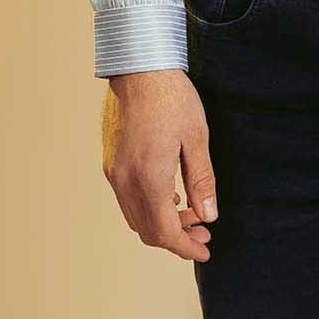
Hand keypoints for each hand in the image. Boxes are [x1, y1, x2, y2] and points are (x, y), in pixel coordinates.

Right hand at [102, 69, 217, 262]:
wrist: (139, 68)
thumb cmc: (172, 97)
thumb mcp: (197, 137)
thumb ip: (202, 180)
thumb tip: (208, 215)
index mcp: (149, 178)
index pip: (166, 232)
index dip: (187, 247)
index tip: (205, 250)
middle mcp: (125, 181)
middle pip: (148, 231)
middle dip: (177, 238)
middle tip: (203, 232)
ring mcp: (114, 172)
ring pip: (136, 217)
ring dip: (161, 224)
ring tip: (190, 214)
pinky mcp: (110, 162)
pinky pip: (127, 200)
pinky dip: (148, 208)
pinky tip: (169, 196)